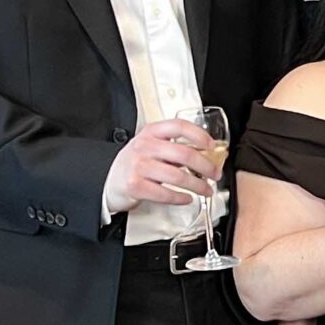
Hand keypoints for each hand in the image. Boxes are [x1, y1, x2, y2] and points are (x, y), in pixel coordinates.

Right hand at [104, 118, 220, 215]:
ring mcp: (139, 166)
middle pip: (184, 154)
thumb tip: (206, 155)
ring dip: (198, 185)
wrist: (109, 180)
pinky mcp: (136, 185)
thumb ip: (175, 147)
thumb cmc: (136, 162)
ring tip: (206, 190)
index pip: (179, 126)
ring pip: (178, 176)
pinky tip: (187, 198)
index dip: (200, 135)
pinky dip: (181, 198)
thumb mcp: (152, 146)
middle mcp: (145, 146)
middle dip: (206, 166)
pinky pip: (165, 193)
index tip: (212, 146)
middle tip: (215, 174)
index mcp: (152, 132)